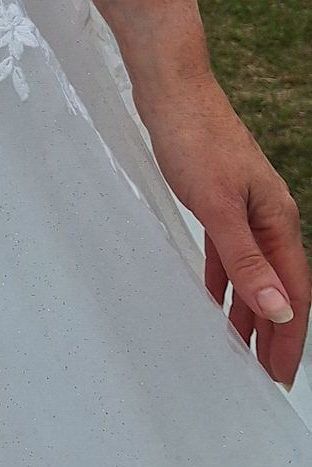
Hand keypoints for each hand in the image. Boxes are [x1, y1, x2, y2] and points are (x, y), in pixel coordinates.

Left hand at [140, 74, 308, 390]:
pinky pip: (227, 254)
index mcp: (278, 220)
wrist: (172, 89)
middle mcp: (268, 217)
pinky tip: (211, 301)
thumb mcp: (219, 207)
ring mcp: (244, 208)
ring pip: (253, 274)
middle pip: (278, 287)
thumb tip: (279, 310)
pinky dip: (223, 282)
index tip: (279, 375)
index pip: (294, 293)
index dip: (289, 337)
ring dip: (249, 312)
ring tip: (240, 350)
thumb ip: (247, 261)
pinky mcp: (218, 200)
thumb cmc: (195, 139)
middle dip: (274, 333)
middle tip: (265, 376)